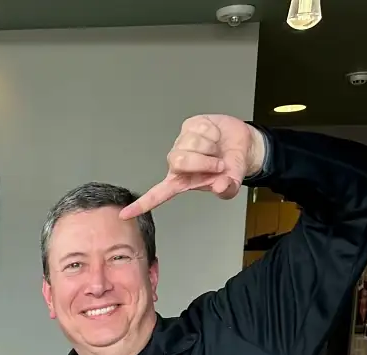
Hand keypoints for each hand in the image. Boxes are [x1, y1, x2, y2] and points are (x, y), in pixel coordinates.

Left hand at [121, 115, 266, 218]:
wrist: (241, 144)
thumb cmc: (229, 167)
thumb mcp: (231, 183)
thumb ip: (227, 189)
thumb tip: (220, 187)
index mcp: (181, 181)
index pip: (157, 195)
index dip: (141, 205)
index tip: (125, 215)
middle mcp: (177, 164)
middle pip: (178, 161)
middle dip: (203, 161)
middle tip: (217, 164)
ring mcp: (182, 143)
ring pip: (190, 143)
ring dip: (210, 147)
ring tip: (216, 150)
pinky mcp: (189, 126)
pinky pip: (199, 128)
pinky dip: (213, 133)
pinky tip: (215, 137)